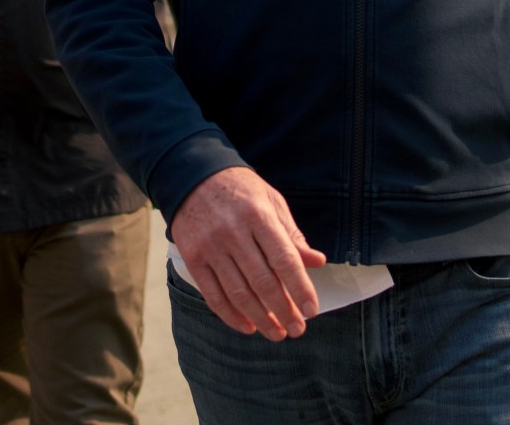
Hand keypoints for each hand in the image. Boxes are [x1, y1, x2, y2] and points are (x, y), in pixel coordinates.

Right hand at [170, 167, 326, 340]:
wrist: (192, 176)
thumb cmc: (240, 190)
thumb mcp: (271, 201)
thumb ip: (291, 234)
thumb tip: (317, 261)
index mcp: (258, 216)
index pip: (283, 259)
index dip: (300, 288)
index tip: (311, 311)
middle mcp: (233, 232)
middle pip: (262, 281)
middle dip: (283, 310)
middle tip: (297, 329)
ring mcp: (210, 246)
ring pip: (238, 293)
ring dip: (260, 319)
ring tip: (276, 333)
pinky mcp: (192, 258)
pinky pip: (213, 295)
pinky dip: (231, 315)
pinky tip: (247, 326)